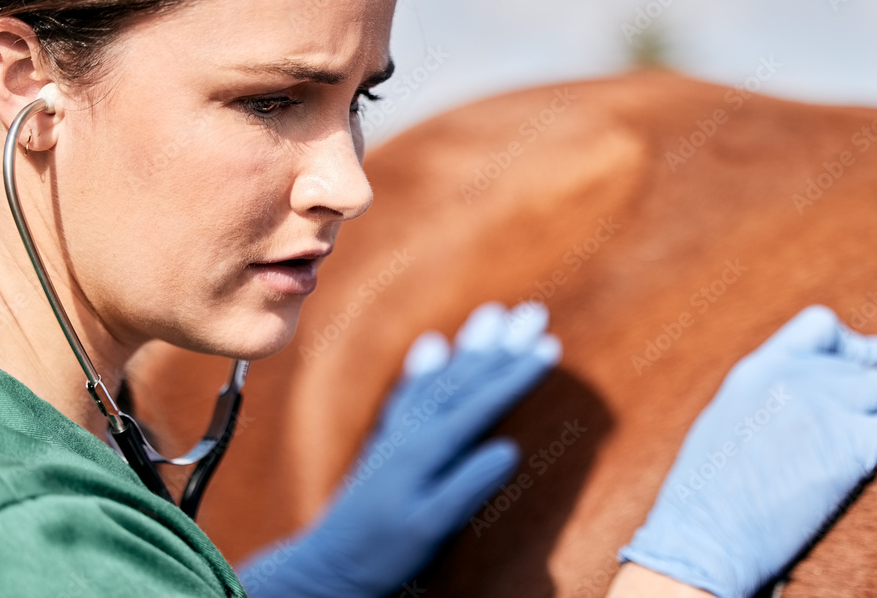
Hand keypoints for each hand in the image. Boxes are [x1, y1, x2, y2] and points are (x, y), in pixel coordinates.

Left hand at [239, 302, 561, 596]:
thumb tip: (509, 449)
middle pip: (464, 377)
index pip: (480, 402)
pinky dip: (427, 365)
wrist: (326, 564)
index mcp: (425, 449)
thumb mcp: (429, 527)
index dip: (517, 375)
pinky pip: (411, 390)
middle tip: (534, 313)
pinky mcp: (388, 442)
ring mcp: (398, 432)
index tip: (550, 347)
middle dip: (503, 346)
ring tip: (495, 313)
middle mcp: (411, 430)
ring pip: (442, 376)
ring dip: (471, 345)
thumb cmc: (380, 552)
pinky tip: (434, 346)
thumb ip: (466, 486)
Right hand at [618, 306, 876, 597]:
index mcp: (757, 368)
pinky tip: (854, 463)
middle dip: (859, 389)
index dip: (845, 344)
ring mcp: (824, 408)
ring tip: (850, 440)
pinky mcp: (850, 446)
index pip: (820, 325)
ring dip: (873, 412)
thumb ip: (768, 391)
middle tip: (851, 418)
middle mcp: (793, 379)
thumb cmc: (708, 488)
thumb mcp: (727, 416)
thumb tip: (813, 386)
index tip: (856, 361)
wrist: (709, 531)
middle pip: (858, 364)